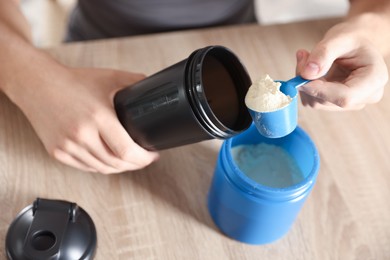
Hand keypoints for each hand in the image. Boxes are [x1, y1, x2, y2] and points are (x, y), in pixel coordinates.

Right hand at [12, 66, 158, 173]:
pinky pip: (86, 167)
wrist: (37, 84)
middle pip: (116, 164)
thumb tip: (153, 91)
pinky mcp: (57, 152)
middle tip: (144, 159)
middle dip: (135, 165)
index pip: (126, 151)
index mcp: (98, 117)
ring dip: (119, 167)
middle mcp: (81, 134)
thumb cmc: (74, 81)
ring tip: (128, 160)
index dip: (143, 158)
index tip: (152, 155)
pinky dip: (100, 166)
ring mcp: (67, 146)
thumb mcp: (109, 77)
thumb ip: (135, 83)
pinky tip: (108, 159)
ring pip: (101, 168)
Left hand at [295, 22, 387, 109]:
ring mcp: (351, 103)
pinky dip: (305, 85)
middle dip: (308, 81)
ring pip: (316, 102)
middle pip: (326, 101)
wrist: (355, 44)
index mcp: (374, 79)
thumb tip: (307, 73)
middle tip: (303, 56)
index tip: (300, 77)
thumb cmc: (352, 39)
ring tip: (308, 58)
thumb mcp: (340, 38)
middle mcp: (365, 96)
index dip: (319, 90)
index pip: (345, 97)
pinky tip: (311, 69)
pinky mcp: (336, 104)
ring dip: (304, 82)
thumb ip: (324, 53)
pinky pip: (312, 100)